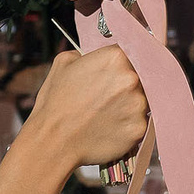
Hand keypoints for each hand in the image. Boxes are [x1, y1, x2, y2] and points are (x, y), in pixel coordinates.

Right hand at [30, 46, 148, 165]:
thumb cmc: (55, 103)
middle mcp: (131, 78)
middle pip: (139, 77)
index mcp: (115, 57)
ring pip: (140, 101)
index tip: (114, 72)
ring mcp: (138, 105)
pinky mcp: (139, 129)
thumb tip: (92, 56)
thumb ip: (85, 54)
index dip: (121, 63)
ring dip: (127, 105)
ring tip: (103, 114)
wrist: (53, 141)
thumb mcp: (63, 64)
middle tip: (105, 96)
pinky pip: (137, 123)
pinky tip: (107, 127)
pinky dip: (125, 125)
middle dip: (124, 85)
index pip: (130, 52)